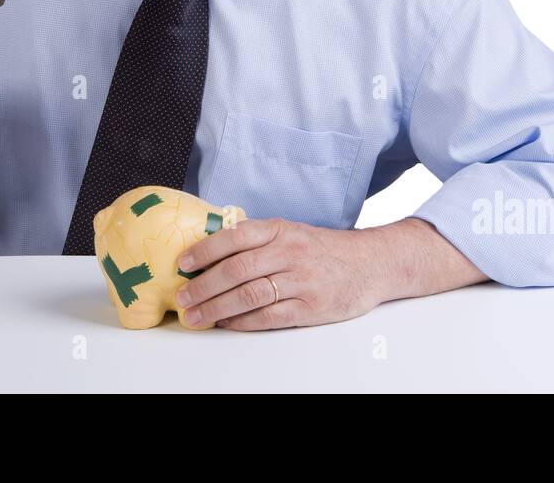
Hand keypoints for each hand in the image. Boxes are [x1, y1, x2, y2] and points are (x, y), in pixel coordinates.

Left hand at [173, 218, 384, 330]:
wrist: (371, 264)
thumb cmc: (322, 249)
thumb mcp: (291, 232)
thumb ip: (257, 240)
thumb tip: (210, 252)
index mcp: (281, 229)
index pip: (235, 236)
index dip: (205, 250)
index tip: (182, 263)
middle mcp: (290, 252)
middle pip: (237, 270)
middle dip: (203, 286)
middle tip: (182, 298)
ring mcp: (302, 281)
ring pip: (249, 295)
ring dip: (217, 308)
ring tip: (196, 316)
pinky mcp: (311, 307)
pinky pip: (269, 317)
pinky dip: (243, 322)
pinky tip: (226, 323)